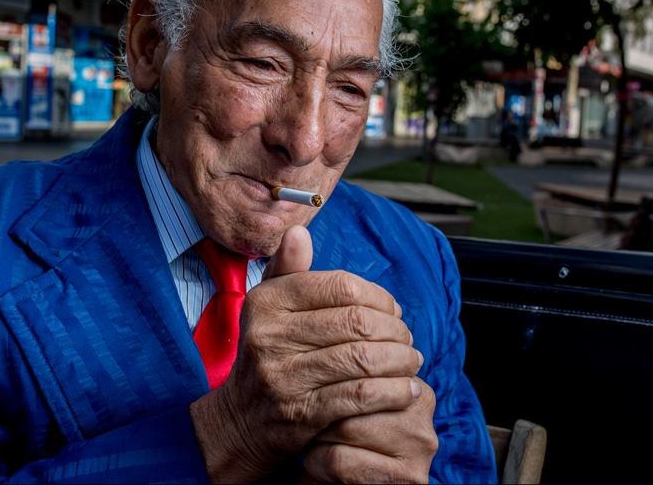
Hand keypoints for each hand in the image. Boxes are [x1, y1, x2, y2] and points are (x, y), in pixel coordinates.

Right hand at [189, 225, 422, 482]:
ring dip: (400, 361)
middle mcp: (268, 335)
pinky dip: (392, 392)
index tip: (394, 310)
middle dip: (395, 330)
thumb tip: (298, 231)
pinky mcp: (299, 412)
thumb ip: (288, 270)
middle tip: (408, 339)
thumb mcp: (269, 309)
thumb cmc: (267, 355)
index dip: (379, 297)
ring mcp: (282, 376)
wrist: (240, 421)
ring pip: (362, 358)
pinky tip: (406, 390)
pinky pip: (359, 396)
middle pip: (356, 322)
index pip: (341, 286)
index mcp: (266, 301)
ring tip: (412, 362)